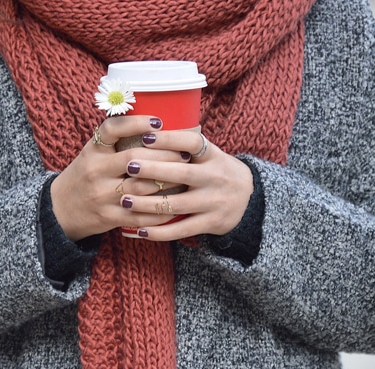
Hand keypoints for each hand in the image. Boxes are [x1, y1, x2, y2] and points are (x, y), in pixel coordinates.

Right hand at [50, 116, 188, 240]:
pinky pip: (141, 215)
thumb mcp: (91, 153)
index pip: (112, 129)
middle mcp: (95, 171)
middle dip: (165, 155)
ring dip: (168, 181)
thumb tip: (155, 124)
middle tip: (185, 153)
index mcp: (92, 151)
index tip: (158, 121)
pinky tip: (175, 204)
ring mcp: (102, 196)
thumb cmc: (84, 176)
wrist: (59, 210)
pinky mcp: (109, 217)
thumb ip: (115, 141)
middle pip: (135, 159)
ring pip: (142, 187)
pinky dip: (161, 210)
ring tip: (185, 175)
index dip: (136, 123)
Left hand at [118, 129, 253, 240]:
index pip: (193, 142)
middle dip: (153, 170)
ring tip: (124, 200)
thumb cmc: (217, 172)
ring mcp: (214, 202)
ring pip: (177, 204)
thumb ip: (186, 147)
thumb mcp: (210, 155)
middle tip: (128, 165)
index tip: (146, 136)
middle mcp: (215, 178)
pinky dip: (159, 232)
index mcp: (214, 156)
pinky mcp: (210, 223)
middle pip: (182, 174)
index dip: (170, 139)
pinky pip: (181, 229)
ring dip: (147, 204)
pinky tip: (139, 230)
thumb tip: (146, 129)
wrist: (249, 200)